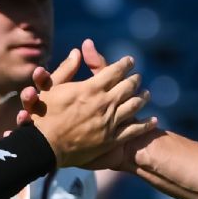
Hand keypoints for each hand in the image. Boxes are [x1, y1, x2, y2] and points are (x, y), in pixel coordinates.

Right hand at [20, 40, 157, 169]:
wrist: (45, 146)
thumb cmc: (44, 115)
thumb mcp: (52, 87)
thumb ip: (67, 68)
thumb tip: (77, 51)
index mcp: (91, 88)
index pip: (115, 71)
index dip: (124, 64)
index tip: (130, 61)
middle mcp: (104, 103)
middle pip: (128, 87)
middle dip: (135, 80)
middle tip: (138, 77)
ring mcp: (110, 122)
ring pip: (134, 106)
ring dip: (142, 98)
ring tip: (147, 94)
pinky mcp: (112, 140)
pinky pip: (134, 130)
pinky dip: (146, 124)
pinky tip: (153, 120)